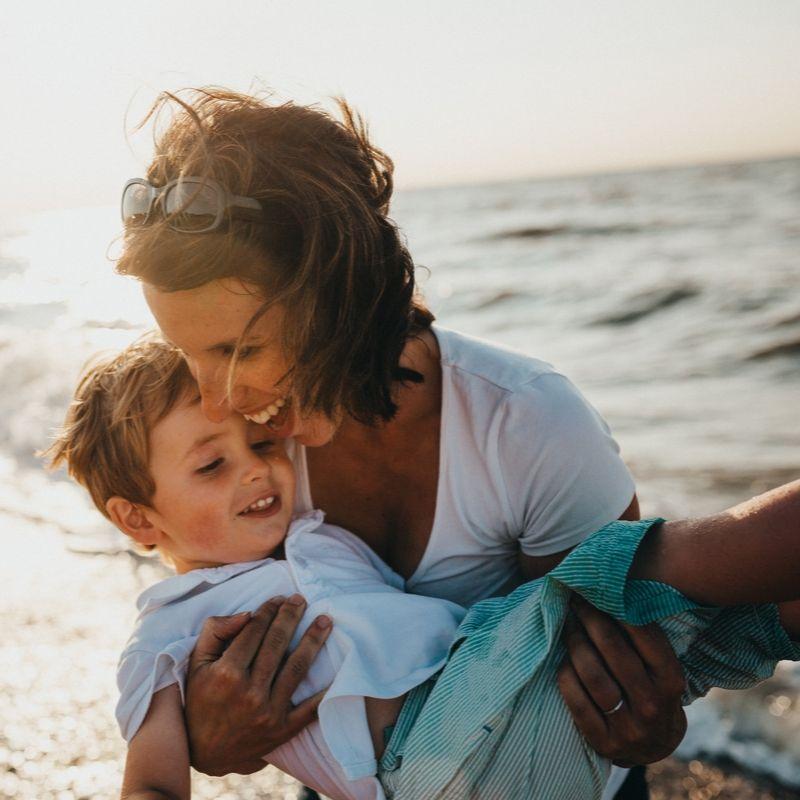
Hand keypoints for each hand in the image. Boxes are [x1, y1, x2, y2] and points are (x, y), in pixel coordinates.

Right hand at [184, 595, 331, 775]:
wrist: (203, 752)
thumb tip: (247, 614)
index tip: (278, 599)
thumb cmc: (200, 700)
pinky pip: (310, 709)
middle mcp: (249, 692)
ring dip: (313, 640)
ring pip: (297, 667)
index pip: (254, 631)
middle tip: (301, 599)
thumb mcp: (196, 663)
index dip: (268, 611)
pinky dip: (325, 691)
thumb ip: (216, 632)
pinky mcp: (282, 730)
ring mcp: (268, 712)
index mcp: (227, 673)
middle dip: (291, 616)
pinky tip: (338, 670)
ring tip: (325, 621)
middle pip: (277, 644)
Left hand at [556, 594, 686, 765]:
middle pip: (614, 651)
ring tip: (568, 626)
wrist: (653, 746)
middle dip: (591, 619)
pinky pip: (576, 701)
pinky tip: (563, 660)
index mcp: (670, 680)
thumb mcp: (661, 668)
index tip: (597, 591)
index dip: (617, 609)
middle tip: (576, 601)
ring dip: (575, 643)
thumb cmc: (652, 691)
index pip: (644, 636)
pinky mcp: (604, 741)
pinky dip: (566, 675)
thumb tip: (611, 592)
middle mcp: (652, 704)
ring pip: (593, 675)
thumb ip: (643, 639)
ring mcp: (628, 727)